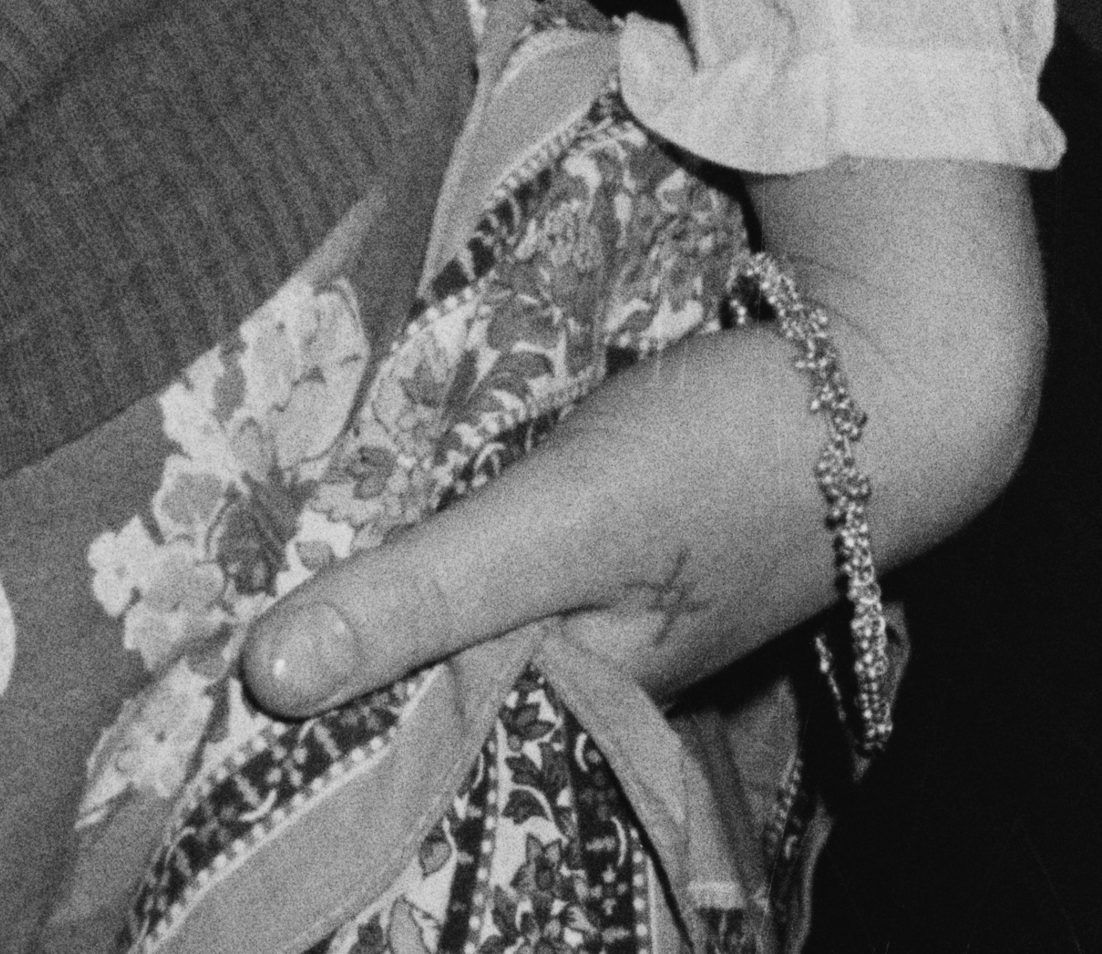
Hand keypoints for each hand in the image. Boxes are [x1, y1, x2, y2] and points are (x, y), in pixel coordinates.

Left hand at [238, 152, 1043, 727]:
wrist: (890, 366)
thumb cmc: (735, 457)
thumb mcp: (564, 521)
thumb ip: (426, 593)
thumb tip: (265, 677)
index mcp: (589, 712)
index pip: (425, 734)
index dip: (326, 698)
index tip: (212, 670)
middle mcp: (600, 670)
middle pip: (442, 657)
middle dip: (348, 620)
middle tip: (218, 578)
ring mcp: (615, 591)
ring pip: (470, 586)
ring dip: (394, 550)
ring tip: (268, 521)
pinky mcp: (622, 516)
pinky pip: (507, 526)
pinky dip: (451, 498)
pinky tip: (385, 467)